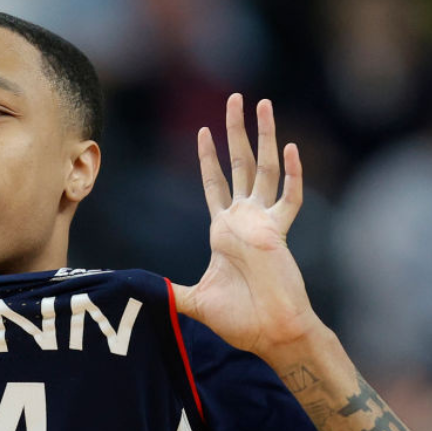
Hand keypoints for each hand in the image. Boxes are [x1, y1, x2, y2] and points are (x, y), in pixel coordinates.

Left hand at [172, 94, 323, 356]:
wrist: (270, 333)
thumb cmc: (239, 319)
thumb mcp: (194, 301)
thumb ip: (170, 293)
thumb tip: (139, 294)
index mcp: (224, 231)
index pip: (215, 184)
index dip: (209, 157)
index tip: (203, 129)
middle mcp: (245, 220)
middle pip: (241, 164)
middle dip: (237, 131)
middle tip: (235, 98)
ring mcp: (264, 224)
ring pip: (265, 170)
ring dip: (264, 136)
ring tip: (262, 104)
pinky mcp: (280, 234)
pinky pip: (288, 200)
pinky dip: (292, 175)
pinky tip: (290, 147)